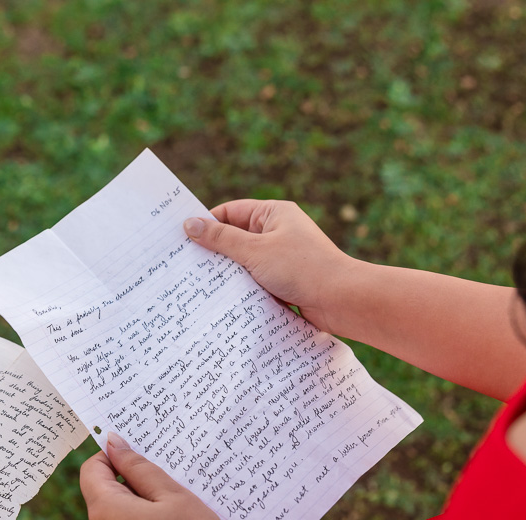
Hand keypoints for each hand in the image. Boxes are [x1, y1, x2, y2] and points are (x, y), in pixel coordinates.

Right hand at [183, 199, 355, 334]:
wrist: (342, 301)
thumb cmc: (302, 268)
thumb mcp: (255, 251)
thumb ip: (220, 238)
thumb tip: (189, 224)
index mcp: (273, 214)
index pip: (230, 212)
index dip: (207, 224)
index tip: (183, 241)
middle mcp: (278, 232)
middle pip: (235, 238)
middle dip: (214, 252)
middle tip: (185, 266)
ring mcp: (281, 258)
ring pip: (243, 263)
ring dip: (228, 274)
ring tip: (200, 286)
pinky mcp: (284, 281)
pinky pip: (255, 280)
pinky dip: (242, 288)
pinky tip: (224, 300)